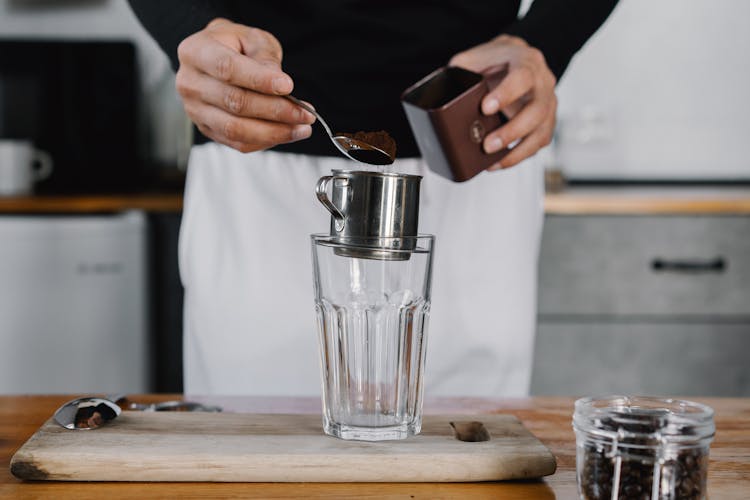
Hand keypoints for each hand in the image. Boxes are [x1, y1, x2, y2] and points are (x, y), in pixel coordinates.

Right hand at [175, 18, 314, 152]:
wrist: (215, 59)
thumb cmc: (234, 46)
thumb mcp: (252, 39)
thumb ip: (266, 58)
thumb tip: (280, 85)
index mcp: (196, 52)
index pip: (227, 69)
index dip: (259, 80)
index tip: (288, 86)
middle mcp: (190, 83)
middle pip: (234, 102)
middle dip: (275, 110)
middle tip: (305, 113)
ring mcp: (196, 110)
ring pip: (236, 129)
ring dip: (274, 132)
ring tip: (302, 128)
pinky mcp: (207, 129)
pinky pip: (237, 143)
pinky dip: (266, 141)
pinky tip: (286, 133)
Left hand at [450, 34, 556, 168]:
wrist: (514, 58)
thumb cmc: (494, 60)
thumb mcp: (475, 57)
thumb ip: (461, 71)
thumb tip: (443, 93)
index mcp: (526, 61)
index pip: (522, 77)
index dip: (506, 94)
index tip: (485, 109)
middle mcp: (543, 83)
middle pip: (536, 111)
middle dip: (511, 132)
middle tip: (487, 145)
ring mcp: (548, 104)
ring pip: (542, 132)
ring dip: (517, 151)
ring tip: (491, 160)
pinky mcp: (546, 121)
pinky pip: (538, 143)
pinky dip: (518, 156)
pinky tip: (498, 162)